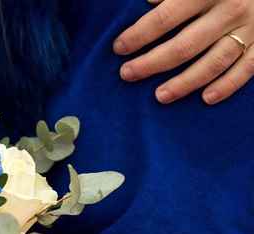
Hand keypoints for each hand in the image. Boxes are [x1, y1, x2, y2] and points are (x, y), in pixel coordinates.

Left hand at [114, 0, 253, 104]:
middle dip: (151, 63)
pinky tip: (206, 98)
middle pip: (184, 46)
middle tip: (127, 74)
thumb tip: (148, 1)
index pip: (165, 18)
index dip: (139, 34)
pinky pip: (246, 69)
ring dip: (184, 82)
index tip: (119, 47)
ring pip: (213, 63)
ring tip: (160, 96)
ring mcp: (251, 28)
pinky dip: (227, 85)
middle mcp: (230, 10)